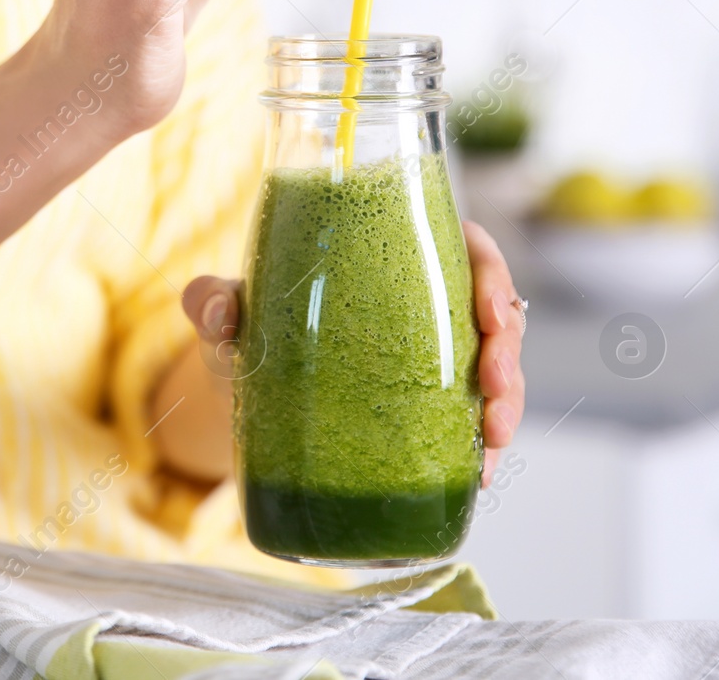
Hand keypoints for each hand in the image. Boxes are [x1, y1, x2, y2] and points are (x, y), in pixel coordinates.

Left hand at [179, 220, 525, 487]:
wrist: (233, 402)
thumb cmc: (240, 336)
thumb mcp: (222, 313)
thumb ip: (211, 301)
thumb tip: (217, 312)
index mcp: (386, 259)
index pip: (460, 245)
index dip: (490, 271)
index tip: (489, 308)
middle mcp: (418, 306)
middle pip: (492, 310)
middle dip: (507, 346)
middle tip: (491, 382)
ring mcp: (428, 361)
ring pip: (495, 370)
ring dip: (508, 403)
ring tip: (492, 441)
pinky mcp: (424, 413)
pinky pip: (471, 424)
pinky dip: (484, 448)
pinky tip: (481, 474)